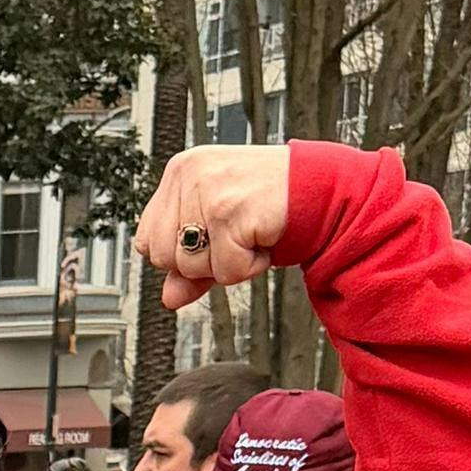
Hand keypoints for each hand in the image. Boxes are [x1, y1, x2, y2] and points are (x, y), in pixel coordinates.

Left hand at [136, 143, 300, 313]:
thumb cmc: (271, 204)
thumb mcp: (221, 231)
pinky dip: (250, 267)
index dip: (179, 254)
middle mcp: (189, 175)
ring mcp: (208, 190)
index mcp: (180, 171)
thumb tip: (168, 298)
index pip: (147, 239)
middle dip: (201, 262)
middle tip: (234, 237)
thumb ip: (190, 266)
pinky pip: (225, 271)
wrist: (324, 189)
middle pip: (162, 257)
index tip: (211, 239)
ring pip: (190, 267)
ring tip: (250, 235)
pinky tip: (263, 239)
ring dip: (227, 264)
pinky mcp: (230, 211)